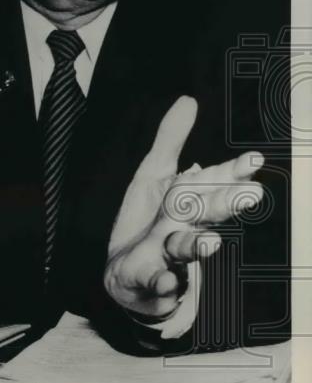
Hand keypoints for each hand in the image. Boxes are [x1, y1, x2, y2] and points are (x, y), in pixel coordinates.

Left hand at [104, 96, 264, 318]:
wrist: (128, 276)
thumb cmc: (148, 223)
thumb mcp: (154, 177)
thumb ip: (170, 141)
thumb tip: (189, 100)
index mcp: (187, 202)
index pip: (210, 183)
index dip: (231, 173)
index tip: (254, 160)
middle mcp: (183, 228)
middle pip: (202, 213)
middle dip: (224, 204)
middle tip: (250, 196)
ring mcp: (167, 257)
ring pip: (182, 249)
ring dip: (195, 244)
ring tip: (208, 241)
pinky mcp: (149, 280)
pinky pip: (155, 283)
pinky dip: (161, 283)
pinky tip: (165, 280)